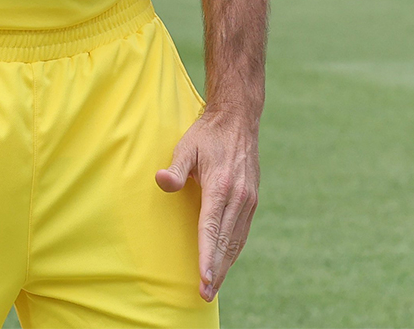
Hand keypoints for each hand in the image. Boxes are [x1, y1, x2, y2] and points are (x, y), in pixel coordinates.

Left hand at [155, 107, 259, 302]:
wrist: (239, 119)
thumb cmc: (207, 135)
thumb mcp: (186, 146)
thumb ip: (176, 169)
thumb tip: (161, 181)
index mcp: (221, 184)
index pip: (212, 227)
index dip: (207, 255)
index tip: (203, 278)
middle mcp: (239, 195)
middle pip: (225, 240)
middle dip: (216, 270)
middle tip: (205, 294)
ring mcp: (248, 198)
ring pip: (236, 240)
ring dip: (226, 265)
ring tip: (213, 286)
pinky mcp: (252, 199)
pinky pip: (242, 232)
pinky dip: (234, 250)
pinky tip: (225, 262)